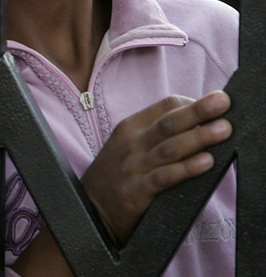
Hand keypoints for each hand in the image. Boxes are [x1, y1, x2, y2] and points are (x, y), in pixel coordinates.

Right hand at [80, 91, 231, 245]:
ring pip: (170, 148)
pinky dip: (186, 169)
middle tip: (222, 102)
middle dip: (198, 111)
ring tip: (224, 130)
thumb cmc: (116, 175)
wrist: (89, 211)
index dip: (192, 103)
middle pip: (169, 123)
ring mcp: (133, 167)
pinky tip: (206, 162)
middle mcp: (131, 144)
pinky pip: (164, 177)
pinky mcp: (136, 192)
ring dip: (199, 137)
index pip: (164, 106)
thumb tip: (200, 123)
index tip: (215, 104)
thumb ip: (156, 134)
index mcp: (130, 127)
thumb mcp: (127, 145)